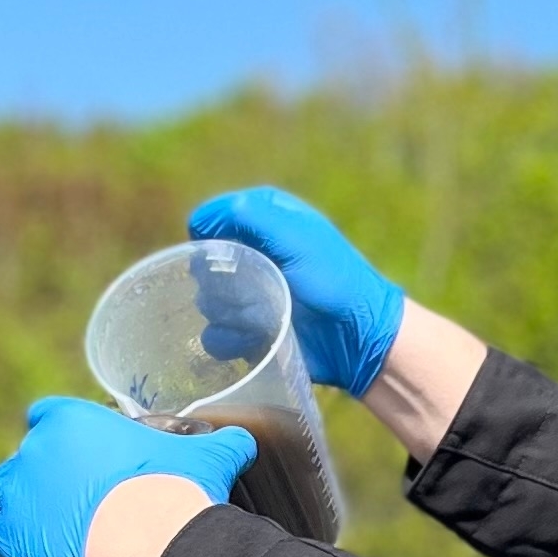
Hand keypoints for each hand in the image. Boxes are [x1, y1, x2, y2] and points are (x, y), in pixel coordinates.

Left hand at [0, 397, 255, 556]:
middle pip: (30, 456)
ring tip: (54, 528)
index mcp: (68, 419)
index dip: (64, 436)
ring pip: (6, 492)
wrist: (152, 548)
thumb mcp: (207, 458)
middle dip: (47, 475)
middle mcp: (33, 450)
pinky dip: (15, 542)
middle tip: (77, 502)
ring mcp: (16, 493)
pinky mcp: (6, 537)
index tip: (80, 455)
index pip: (49, 415)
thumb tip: (243, 442)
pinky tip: (40, 552)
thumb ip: (223, 444)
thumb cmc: (175, 495)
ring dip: (24, 505)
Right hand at [187, 187, 405, 398]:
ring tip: (262, 316)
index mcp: (263, 220)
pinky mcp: (249, 331)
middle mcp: (253, 253)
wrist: (357, 337)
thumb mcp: (296, 236)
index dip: (212, 235)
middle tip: (251, 288)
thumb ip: (250, 217)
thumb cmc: (333, 280)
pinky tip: (253, 340)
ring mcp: (249, 294)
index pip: (212, 218)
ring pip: (207, 300)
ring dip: (228, 311)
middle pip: (204, 262)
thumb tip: (200, 220)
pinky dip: (229, 339)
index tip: (227, 253)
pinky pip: (216, 335)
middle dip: (221, 279)